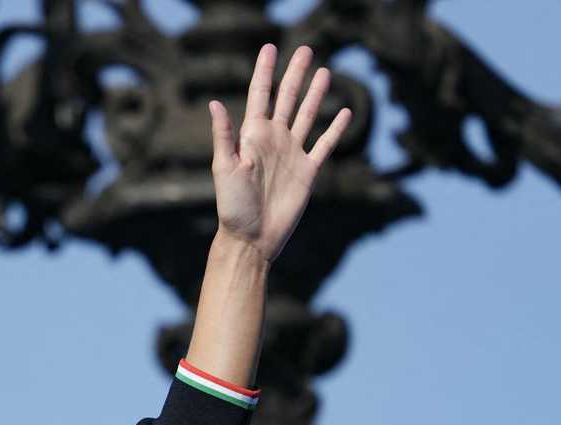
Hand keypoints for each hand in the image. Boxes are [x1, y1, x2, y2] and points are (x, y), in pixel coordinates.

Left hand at [208, 44, 351, 265]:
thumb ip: (224, 136)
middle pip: (287, 98)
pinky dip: (335, 129)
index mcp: (252, 136)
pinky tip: (345, 113)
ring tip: (323, 71)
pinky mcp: (308, 171)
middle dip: (294, 74)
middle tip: (304, 49)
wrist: (252, 239)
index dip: (264, 71)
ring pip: (307, 115)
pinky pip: (325, 145)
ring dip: (315, 94)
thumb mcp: (224, 169)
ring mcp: (292, 154)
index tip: (269, 48)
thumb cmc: (233, 207)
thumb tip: (215, 103)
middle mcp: (274, 140)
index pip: (260, 95)